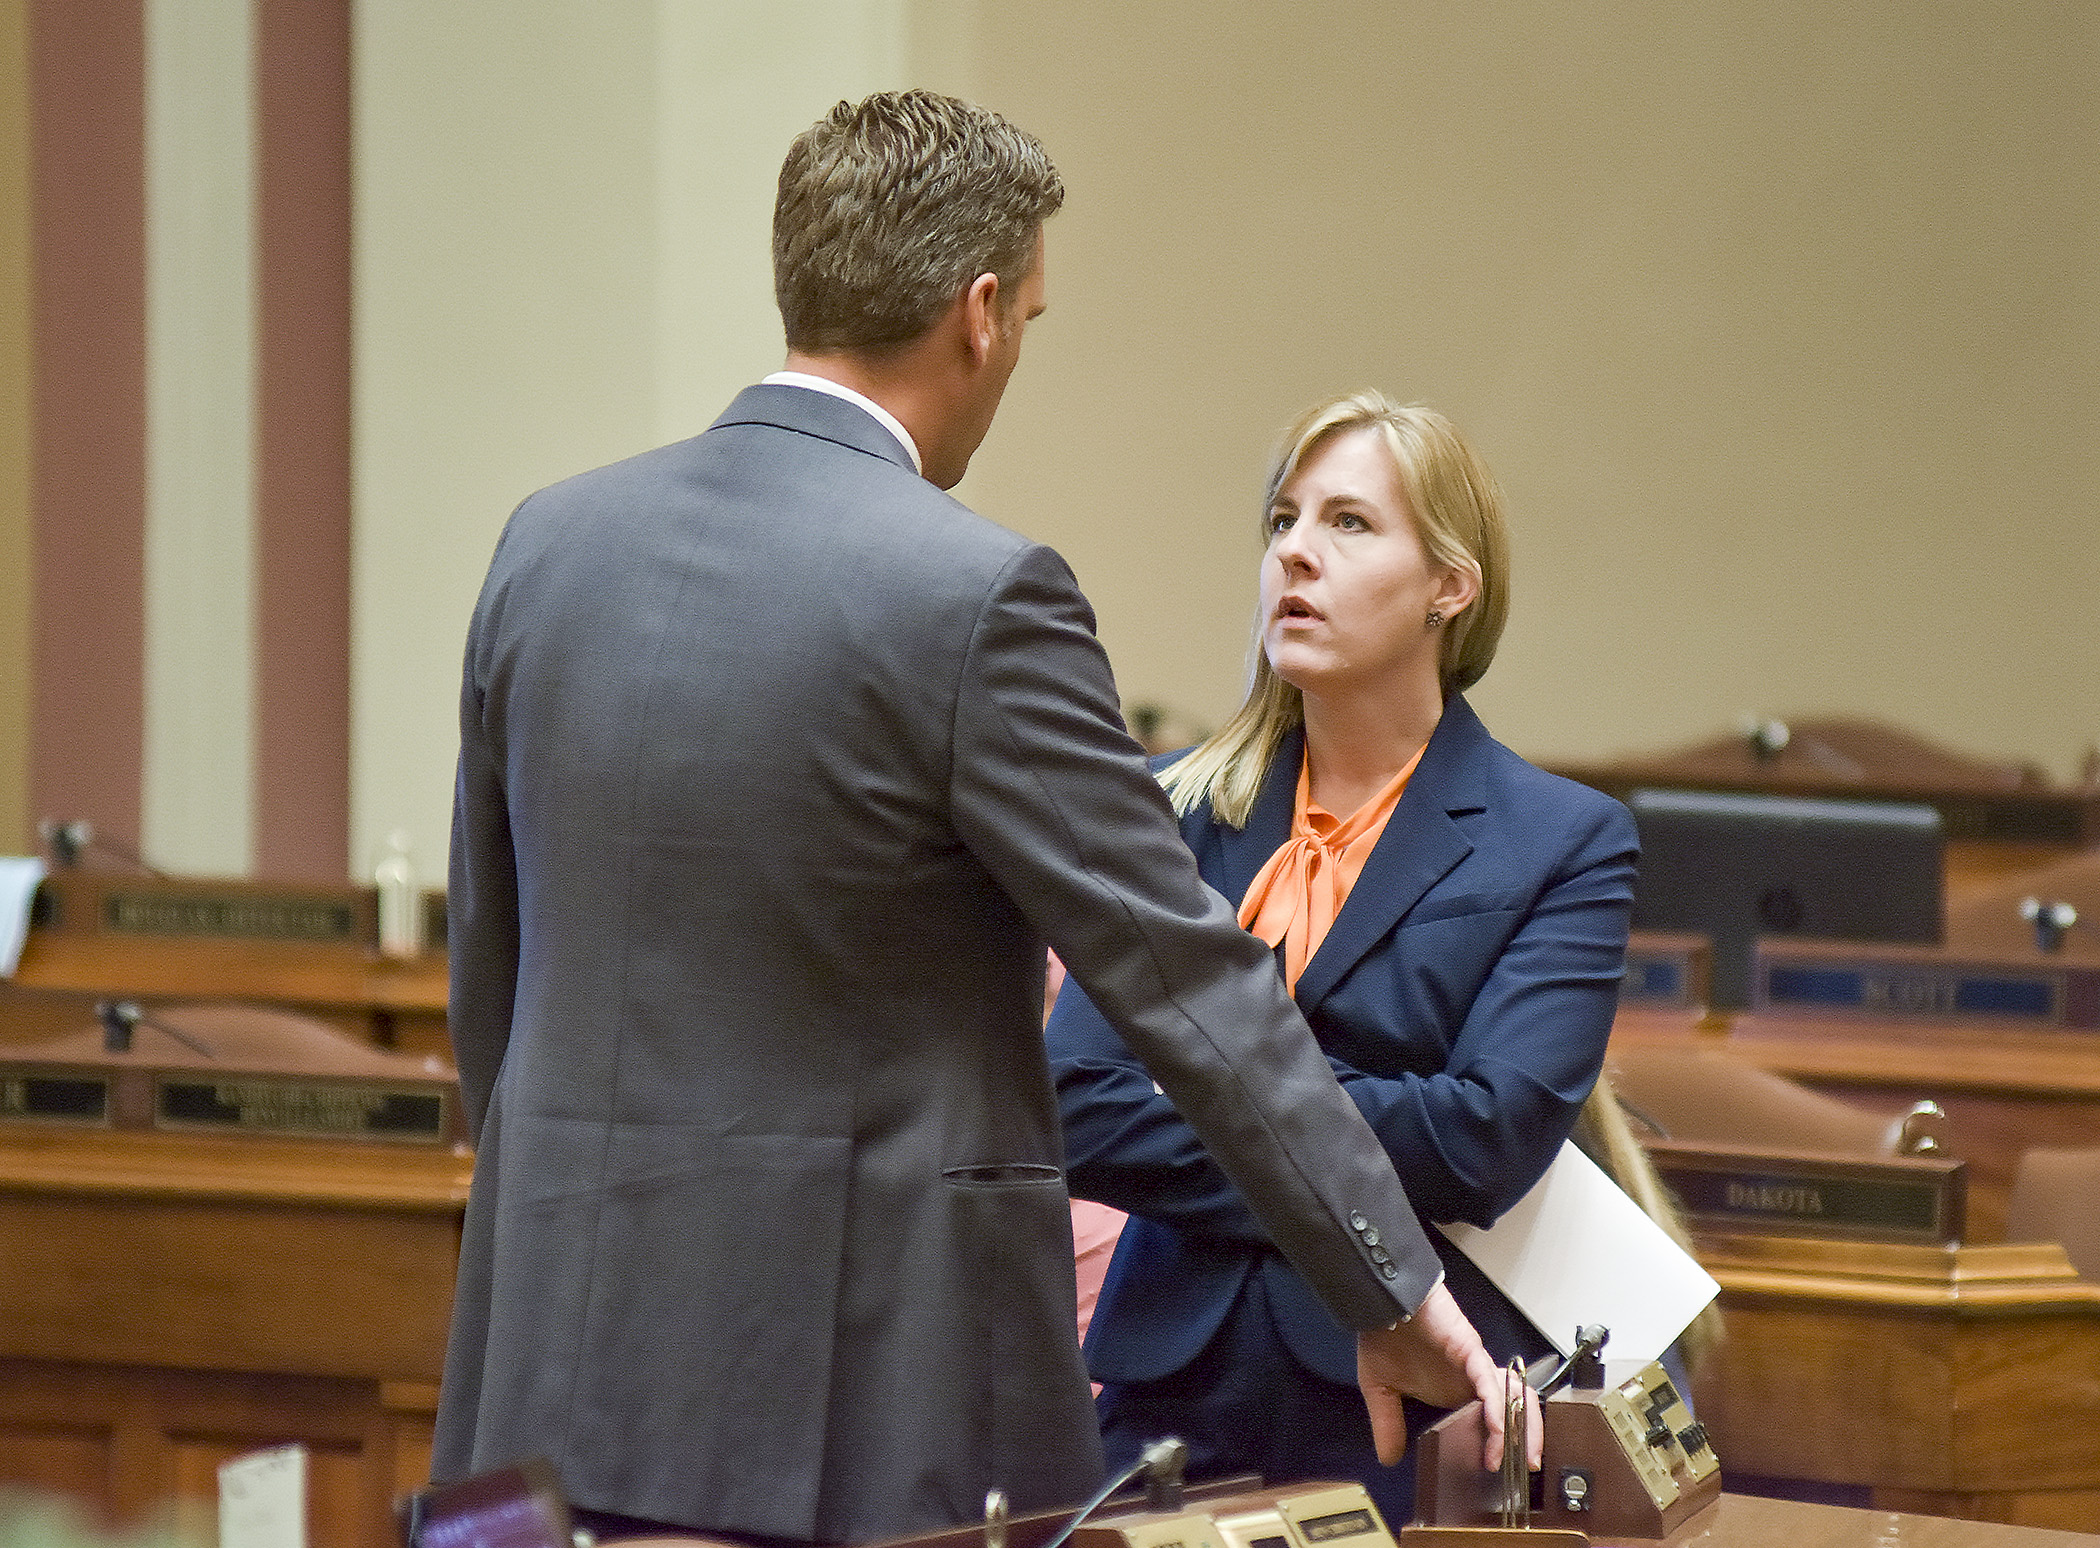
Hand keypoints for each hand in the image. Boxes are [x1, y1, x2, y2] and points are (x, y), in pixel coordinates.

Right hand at [1355, 1282, 1543, 1472]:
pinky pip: (1490, 1381)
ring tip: (1521, 1454)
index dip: (1499, 1441)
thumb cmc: (1382, 1337)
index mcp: (1454, 1390)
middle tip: (1525, 1465)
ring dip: (1521, 1425)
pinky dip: (1497, 1406)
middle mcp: (1471, 1379)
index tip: (1495, 1469)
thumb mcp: (1380, 1390)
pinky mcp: (1471, 1351)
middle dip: (1526, 1436)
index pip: (1490, 1416)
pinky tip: (1497, 1429)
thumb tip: (1388, 1458)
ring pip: (1512, 1394)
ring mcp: (1475, 1365)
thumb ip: (1387, 1424)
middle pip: (1514, 1406)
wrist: (1380, 1302)